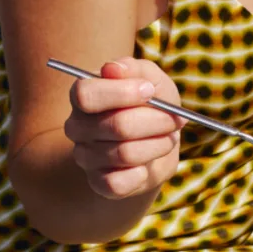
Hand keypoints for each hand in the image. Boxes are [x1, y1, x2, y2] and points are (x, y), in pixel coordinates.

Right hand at [64, 56, 183, 198]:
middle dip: (156, 122)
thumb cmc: (152, 104)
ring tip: (167, 138)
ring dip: (158, 145)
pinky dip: (142, 173)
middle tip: (175, 120)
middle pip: (116, 125)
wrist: (157, 141)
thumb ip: (135, 69)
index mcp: (83, 95)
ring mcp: (85, 156)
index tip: (150, 91)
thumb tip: (112, 68)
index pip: (86, 94)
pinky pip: (118, 183)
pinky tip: (147, 164)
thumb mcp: (152, 79)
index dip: (122, 93)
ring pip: (125, 153)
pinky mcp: (98, 182)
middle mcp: (77, 126)